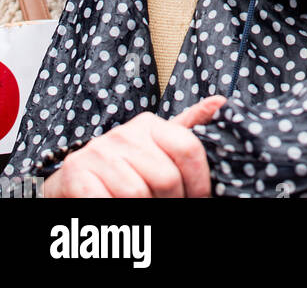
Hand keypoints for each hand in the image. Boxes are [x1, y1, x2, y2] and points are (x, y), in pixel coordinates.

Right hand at [43, 95, 225, 198]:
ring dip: (145, 210)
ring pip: (138, 193)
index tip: (199, 198)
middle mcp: (125, 134)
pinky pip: (107, 201)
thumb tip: (221, 103)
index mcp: (148, 124)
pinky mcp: (78, 174)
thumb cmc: (123, 164)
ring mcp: (99, 153)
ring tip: (146, 210)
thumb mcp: (155, 144)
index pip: (187, 147)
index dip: (199, 180)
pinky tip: (121, 211)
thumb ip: (187, 128)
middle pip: (166, 177)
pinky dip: (117, 213)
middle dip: (173, 201)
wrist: (75, 177)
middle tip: (169, 207)